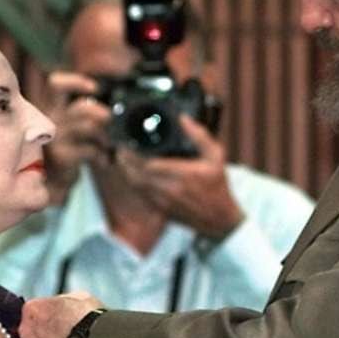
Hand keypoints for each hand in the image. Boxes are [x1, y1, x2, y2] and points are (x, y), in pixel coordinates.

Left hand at [19, 291, 104, 337]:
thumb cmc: (86, 319)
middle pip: (31, 333)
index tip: (56, 319)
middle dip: (44, 335)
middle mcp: (26, 331)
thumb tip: (66, 305)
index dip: (47, 315)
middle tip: (62, 336)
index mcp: (33, 309)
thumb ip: (64, 301)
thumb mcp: (79, 297)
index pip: (33, 311)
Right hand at [45, 71, 112, 198]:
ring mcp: (56, 138)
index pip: (56, 84)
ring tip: (106, 146)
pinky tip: (104, 161)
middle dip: (100, 112)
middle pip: (80, 108)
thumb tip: (107, 109)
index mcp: (50, 107)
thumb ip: (80, 112)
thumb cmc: (62, 147)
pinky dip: (102, 155)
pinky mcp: (62, 156)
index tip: (95, 88)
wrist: (48, 180)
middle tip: (108, 120)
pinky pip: (91, 150)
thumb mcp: (66, 125)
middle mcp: (50, 119)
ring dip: (104, 137)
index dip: (77, 82)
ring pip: (90, 128)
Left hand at [115, 114, 244, 239]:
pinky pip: (141, 192)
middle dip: (125, 160)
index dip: (134, 154)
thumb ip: (200, 136)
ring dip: (126, 170)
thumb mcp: (216, 157)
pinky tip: (132, 170)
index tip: (127, 142)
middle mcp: (170, 189)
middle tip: (120, 147)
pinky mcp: (160, 208)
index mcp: (183, 174)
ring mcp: (163, 200)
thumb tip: (183, 119)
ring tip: (122, 156)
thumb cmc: (217, 185)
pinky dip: (134, 181)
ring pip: (136, 184)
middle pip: (137, 174)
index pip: (149, 164)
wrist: (218, 218)